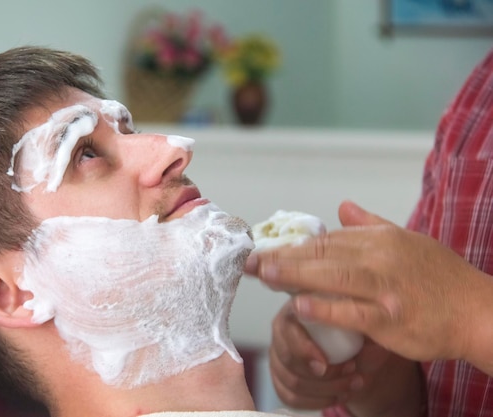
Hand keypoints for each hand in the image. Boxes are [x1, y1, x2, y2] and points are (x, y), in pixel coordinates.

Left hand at [245, 201, 492, 365]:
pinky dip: (323, 307)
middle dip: (281, 257)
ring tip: (262, 275)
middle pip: (322, 254)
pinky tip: (298, 305)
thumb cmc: (440, 278)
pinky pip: (350, 311)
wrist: (478, 312)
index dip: (292, 245)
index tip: (265, 250)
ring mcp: (385, 289)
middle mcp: (381, 258)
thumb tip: (343, 206)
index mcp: (381, 239)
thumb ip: (371, 224)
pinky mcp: (390, 319)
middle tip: (249, 261)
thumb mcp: (408, 241)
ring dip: (292, 275)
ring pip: (331, 277)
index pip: (327, 239)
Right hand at [268, 301, 364, 408]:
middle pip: (286, 359)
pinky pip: (290, 397)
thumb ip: (359, 322)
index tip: (324, 365)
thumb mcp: (364, 323)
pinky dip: (316, 401)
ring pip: (291, 382)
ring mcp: (279, 356)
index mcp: (297, 309)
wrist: (360, 353)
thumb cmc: (359, 332)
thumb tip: (358, 322)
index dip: (302, 349)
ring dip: (325, 389)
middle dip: (321, 374)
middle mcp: (282, 331)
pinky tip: (337, 395)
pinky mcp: (281, 378)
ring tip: (352, 383)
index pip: (287, 328)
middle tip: (351, 372)